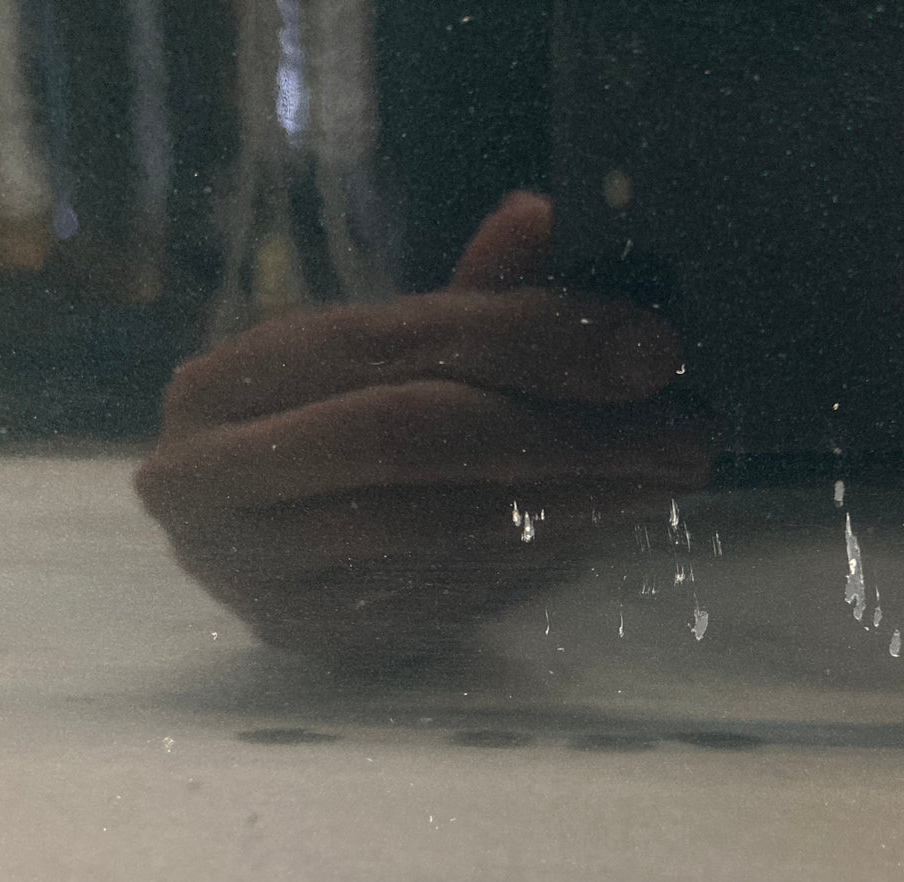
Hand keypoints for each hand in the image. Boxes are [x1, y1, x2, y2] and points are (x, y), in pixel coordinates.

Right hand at [136, 192, 711, 661]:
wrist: (245, 545)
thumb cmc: (326, 427)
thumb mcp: (386, 354)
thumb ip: (470, 297)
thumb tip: (550, 216)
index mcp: (236, 379)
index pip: (400, 342)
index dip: (535, 337)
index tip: (654, 350)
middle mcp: (216, 477)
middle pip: (411, 439)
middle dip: (569, 436)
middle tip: (686, 438)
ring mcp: (255, 574)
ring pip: (435, 530)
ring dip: (575, 506)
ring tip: (667, 481)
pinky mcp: (307, 642)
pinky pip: (444, 596)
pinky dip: (540, 557)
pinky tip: (609, 526)